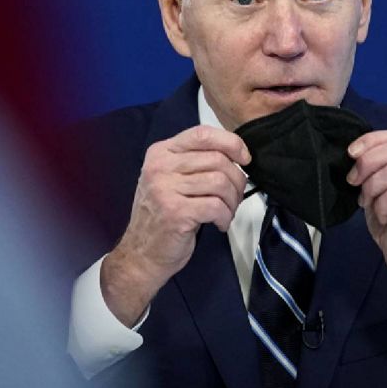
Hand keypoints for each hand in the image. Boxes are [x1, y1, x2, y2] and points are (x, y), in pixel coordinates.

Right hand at [102, 125, 249, 324]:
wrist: (142, 254)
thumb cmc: (163, 217)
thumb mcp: (172, 180)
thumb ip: (196, 162)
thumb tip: (237, 155)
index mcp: (161, 153)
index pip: (203, 134)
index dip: (231, 143)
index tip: (244, 158)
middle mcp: (160, 167)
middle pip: (217, 159)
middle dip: (236, 180)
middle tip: (234, 197)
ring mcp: (165, 189)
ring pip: (220, 182)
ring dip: (233, 201)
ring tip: (226, 212)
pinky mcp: (175, 212)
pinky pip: (216, 206)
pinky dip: (225, 216)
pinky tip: (219, 223)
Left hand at [347, 130, 386, 311]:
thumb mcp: (386, 186)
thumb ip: (380, 164)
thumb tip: (357, 150)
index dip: (372, 140)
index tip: (351, 153)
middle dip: (367, 162)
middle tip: (353, 181)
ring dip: (372, 190)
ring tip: (372, 205)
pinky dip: (380, 207)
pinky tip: (386, 218)